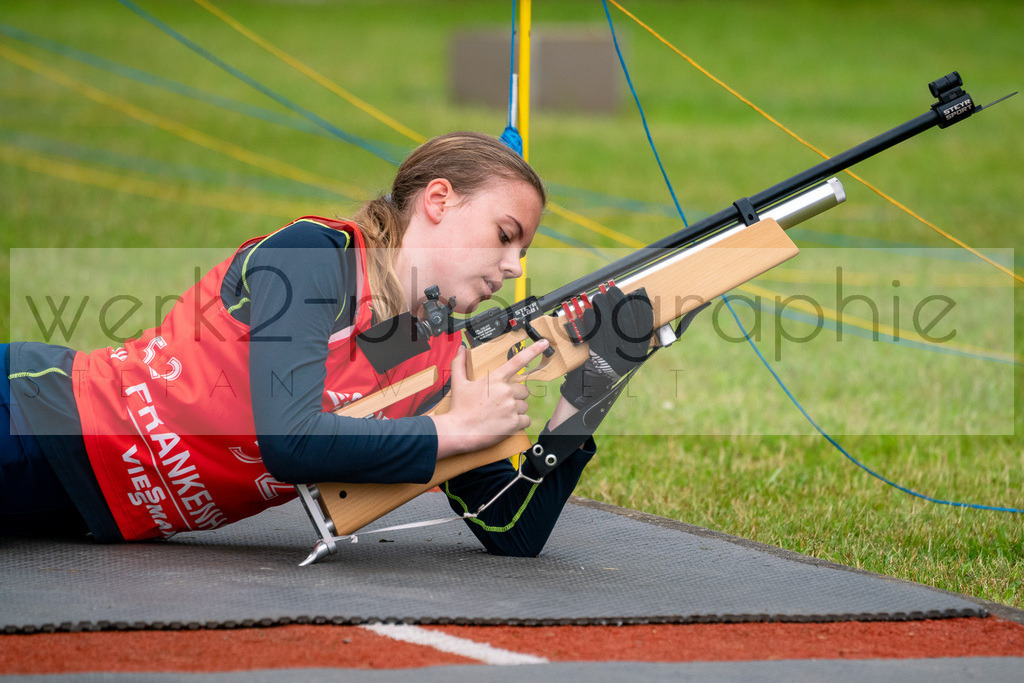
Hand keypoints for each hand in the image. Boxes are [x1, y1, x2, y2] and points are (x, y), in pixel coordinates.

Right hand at [433, 340, 548, 457]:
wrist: (459, 431)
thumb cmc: (459, 409)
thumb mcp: (458, 383)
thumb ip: (460, 363)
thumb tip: (462, 349)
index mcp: (495, 379)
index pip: (517, 360)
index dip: (533, 350)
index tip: (544, 343)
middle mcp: (506, 391)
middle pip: (523, 390)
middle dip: (515, 396)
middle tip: (500, 403)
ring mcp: (511, 407)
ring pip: (525, 405)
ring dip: (517, 410)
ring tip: (500, 414)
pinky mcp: (514, 423)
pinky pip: (526, 420)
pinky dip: (519, 423)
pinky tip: (506, 423)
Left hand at [560, 286, 654, 409]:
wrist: (590, 388)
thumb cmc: (604, 363)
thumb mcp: (620, 349)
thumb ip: (625, 332)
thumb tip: (624, 304)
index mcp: (640, 350)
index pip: (645, 324)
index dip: (639, 306)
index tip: (633, 294)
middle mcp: (631, 354)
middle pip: (627, 322)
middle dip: (619, 302)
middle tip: (611, 290)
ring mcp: (616, 357)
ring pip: (610, 326)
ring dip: (603, 308)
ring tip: (598, 297)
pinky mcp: (600, 358)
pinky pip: (596, 335)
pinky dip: (592, 321)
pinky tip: (589, 313)